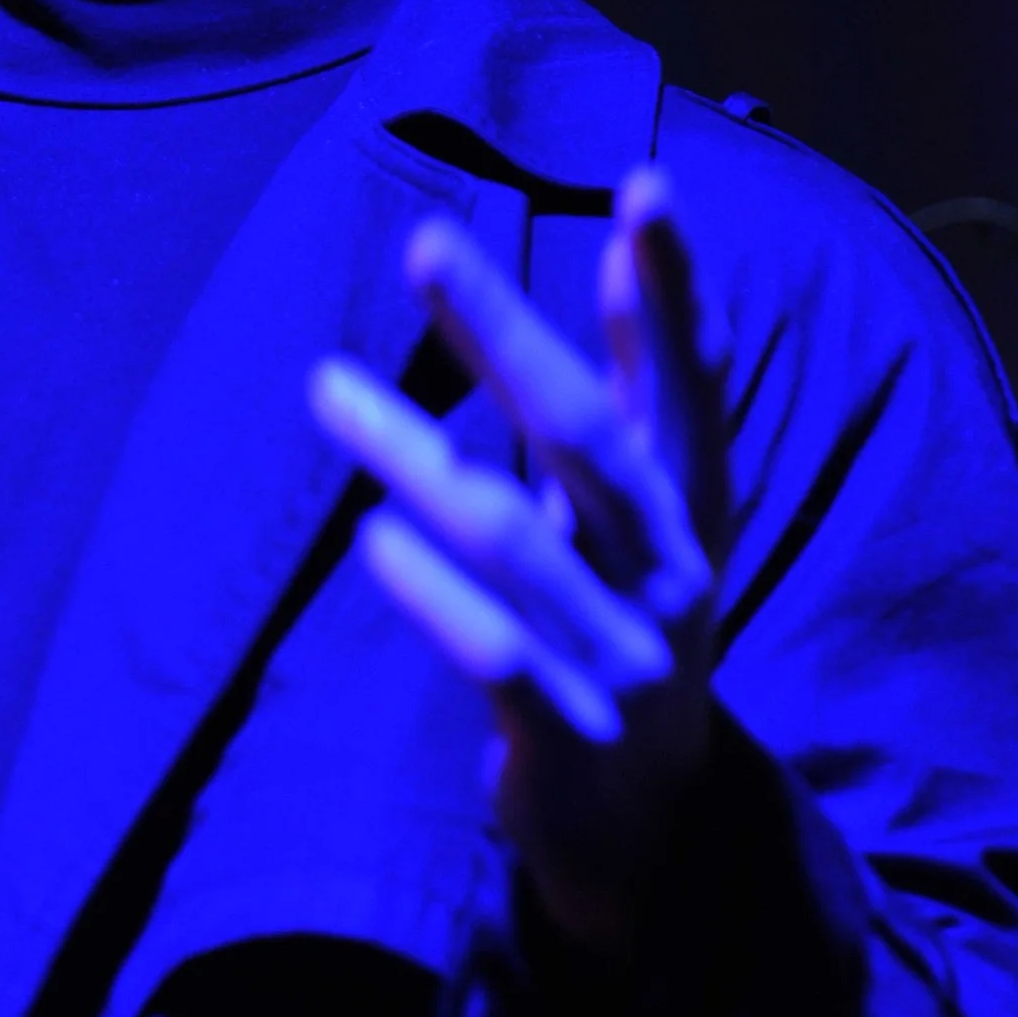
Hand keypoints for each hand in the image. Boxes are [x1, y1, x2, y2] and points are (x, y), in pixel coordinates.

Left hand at [307, 169, 729, 962]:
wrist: (643, 829)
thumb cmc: (623, 631)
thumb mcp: (645, 515)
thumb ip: (636, 391)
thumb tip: (627, 246)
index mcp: (692, 512)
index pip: (691, 386)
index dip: (674, 294)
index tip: (647, 187)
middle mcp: (668, 572)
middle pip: (586, 434)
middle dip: (505, 333)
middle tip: (424, 241)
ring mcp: (619, 654)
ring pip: (515, 536)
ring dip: (415, 454)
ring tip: (325, 387)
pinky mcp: (560, 730)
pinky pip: (493, 652)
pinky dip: (432, 593)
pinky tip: (374, 536)